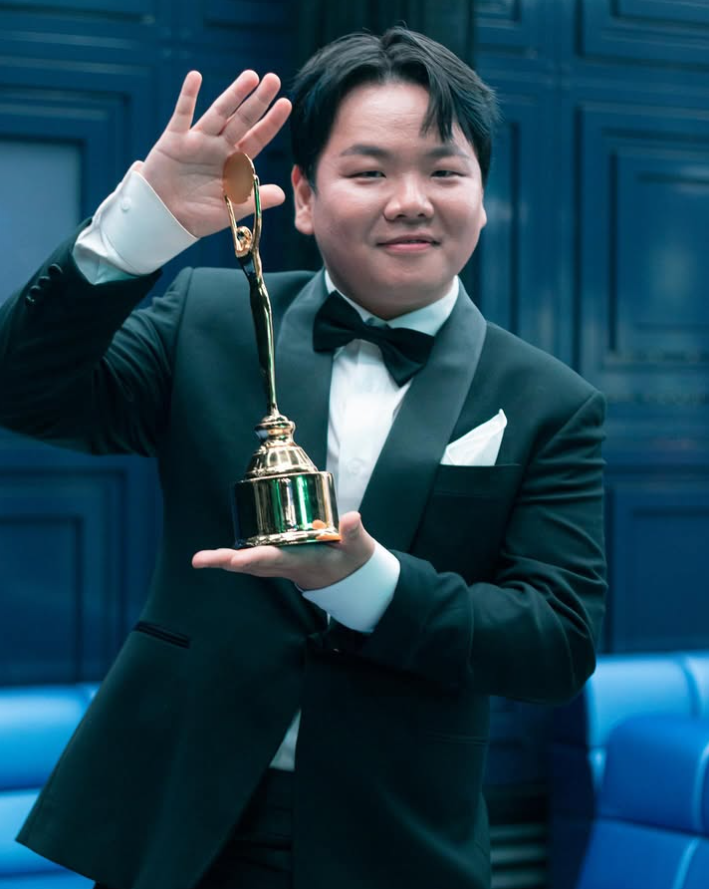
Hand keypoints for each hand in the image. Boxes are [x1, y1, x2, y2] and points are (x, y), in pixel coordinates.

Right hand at [139, 70, 291, 237]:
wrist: (164, 219)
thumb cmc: (197, 216)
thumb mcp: (230, 210)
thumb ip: (255, 199)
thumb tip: (282, 194)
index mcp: (233, 163)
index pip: (257, 138)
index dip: (271, 122)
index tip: (286, 103)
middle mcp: (218, 148)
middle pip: (242, 120)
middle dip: (258, 101)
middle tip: (274, 79)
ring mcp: (197, 141)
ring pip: (219, 113)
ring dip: (234, 94)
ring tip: (251, 77)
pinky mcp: (174, 140)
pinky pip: (182, 115)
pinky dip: (187, 96)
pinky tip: (196, 77)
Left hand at [192, 513, 375, 589]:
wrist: (351, 577)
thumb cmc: (352, 559)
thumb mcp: (358, 547)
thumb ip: (354, 533)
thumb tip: (352, 517)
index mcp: (303, 560)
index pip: (276, 558)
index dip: (255, 558)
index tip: (236, 559)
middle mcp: (287, 565)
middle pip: (252, 564)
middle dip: (226, 562)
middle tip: (201, 560)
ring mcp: (281, 564)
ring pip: (248, 564)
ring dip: (224, 561)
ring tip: (200, 560)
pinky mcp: (280, 560)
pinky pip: (253, 561)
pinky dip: (235, 559)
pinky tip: (220, 555)